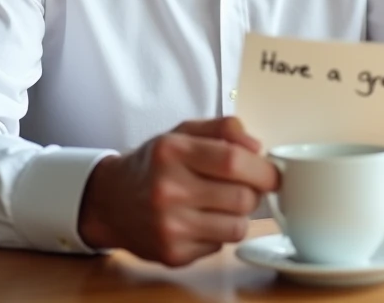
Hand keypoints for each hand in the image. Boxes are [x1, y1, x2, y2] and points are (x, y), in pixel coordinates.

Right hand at [78, 117, 277, 266]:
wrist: (110, 201)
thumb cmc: (154, 163)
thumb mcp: (182, 132)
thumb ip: (223, 129)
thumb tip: (257, 147)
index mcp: (172, 152)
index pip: (234, 161)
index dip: (263, 169)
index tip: (273, 174)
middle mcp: (168, 190)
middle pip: (242, 197)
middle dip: (254, 192)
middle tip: (245, 187)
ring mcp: (169, 226)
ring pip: (237, 227)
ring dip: (239, 215)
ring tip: (221, 203)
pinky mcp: (172, 254)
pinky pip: (220, 246)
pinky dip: (219, 233)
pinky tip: (200, 220)